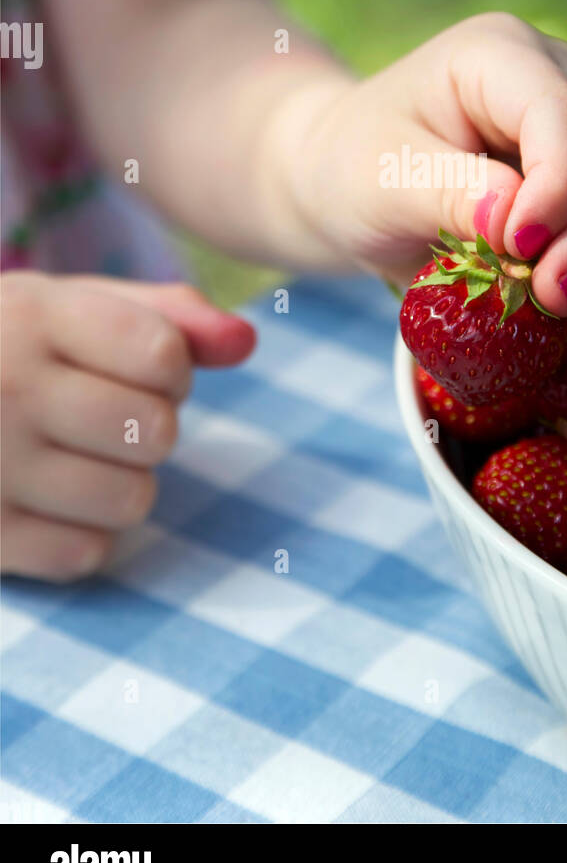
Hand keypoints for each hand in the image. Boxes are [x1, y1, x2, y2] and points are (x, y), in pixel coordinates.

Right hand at [1, 273, 254, 580]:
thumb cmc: (7, 347)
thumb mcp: (73, 307)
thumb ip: (170, 317)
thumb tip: (247, 341)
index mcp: (32, 316)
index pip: (164, 354)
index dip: (171, 367)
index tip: (139, 365)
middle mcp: (5, 388)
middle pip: (156, 431)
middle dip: (150, 425)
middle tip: (103, 414)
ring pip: (133, 500)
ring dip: (124, 483)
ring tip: (77, 456)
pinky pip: (86, 555)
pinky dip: (82, 533)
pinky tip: (46, 498)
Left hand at [287, 13, 566, 312]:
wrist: (349, 179)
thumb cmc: (353, 170)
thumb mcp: (375, 180)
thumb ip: (443, 191)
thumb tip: (514, 218)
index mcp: (496, 55)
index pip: (561, 117)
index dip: (561, 190)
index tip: (521, 250)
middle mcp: (558, 74)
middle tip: (555, 298)